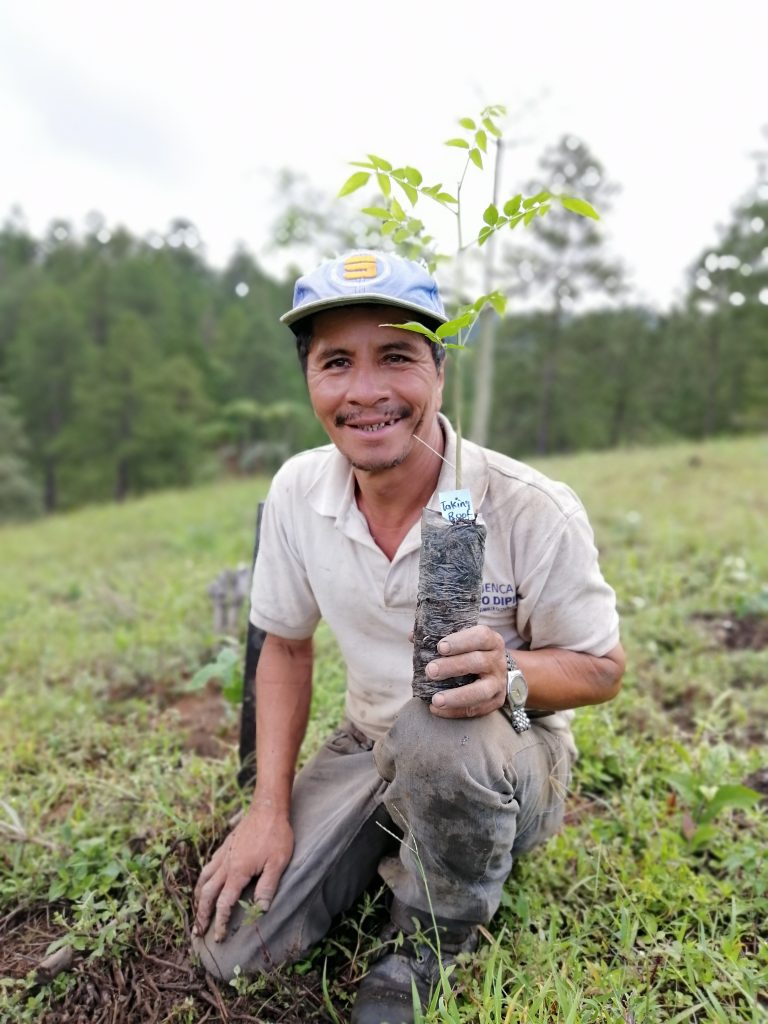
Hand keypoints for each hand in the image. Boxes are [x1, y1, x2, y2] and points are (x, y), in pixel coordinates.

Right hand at [193, 806, 293, 942]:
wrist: (268, 808)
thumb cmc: (276, 835)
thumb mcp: (278, 862)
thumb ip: (268, 886)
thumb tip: (261, 910)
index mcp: (237, 872)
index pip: (224, 903)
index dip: (220, 922)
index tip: (219, 937)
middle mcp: (226, 864)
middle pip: (207, 894)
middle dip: (201, 914)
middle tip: (198, 931)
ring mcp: (224, 854)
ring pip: (203, 879)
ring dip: (198, 898)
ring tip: (197, 910)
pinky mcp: (226, 846)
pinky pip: (209, 866)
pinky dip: (203, 879)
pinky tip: (205, 882)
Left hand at [426, 625, 506, 718]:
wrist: (496, 671)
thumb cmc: (472, 652)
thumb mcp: (463, 640)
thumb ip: (440, 636)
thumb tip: (413, 637)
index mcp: (491, 641)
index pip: (480, 636)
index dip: (460, 641)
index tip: (440, 647)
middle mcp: (497, 661)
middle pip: (478, 662)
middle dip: (453, 667)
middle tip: (430, 671)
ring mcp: (498, 683)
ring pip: (481, 691)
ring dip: (457, 696)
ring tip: (436, 699)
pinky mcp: (495, 702)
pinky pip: (476, 710)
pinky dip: (455, 711)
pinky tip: (436, 709)